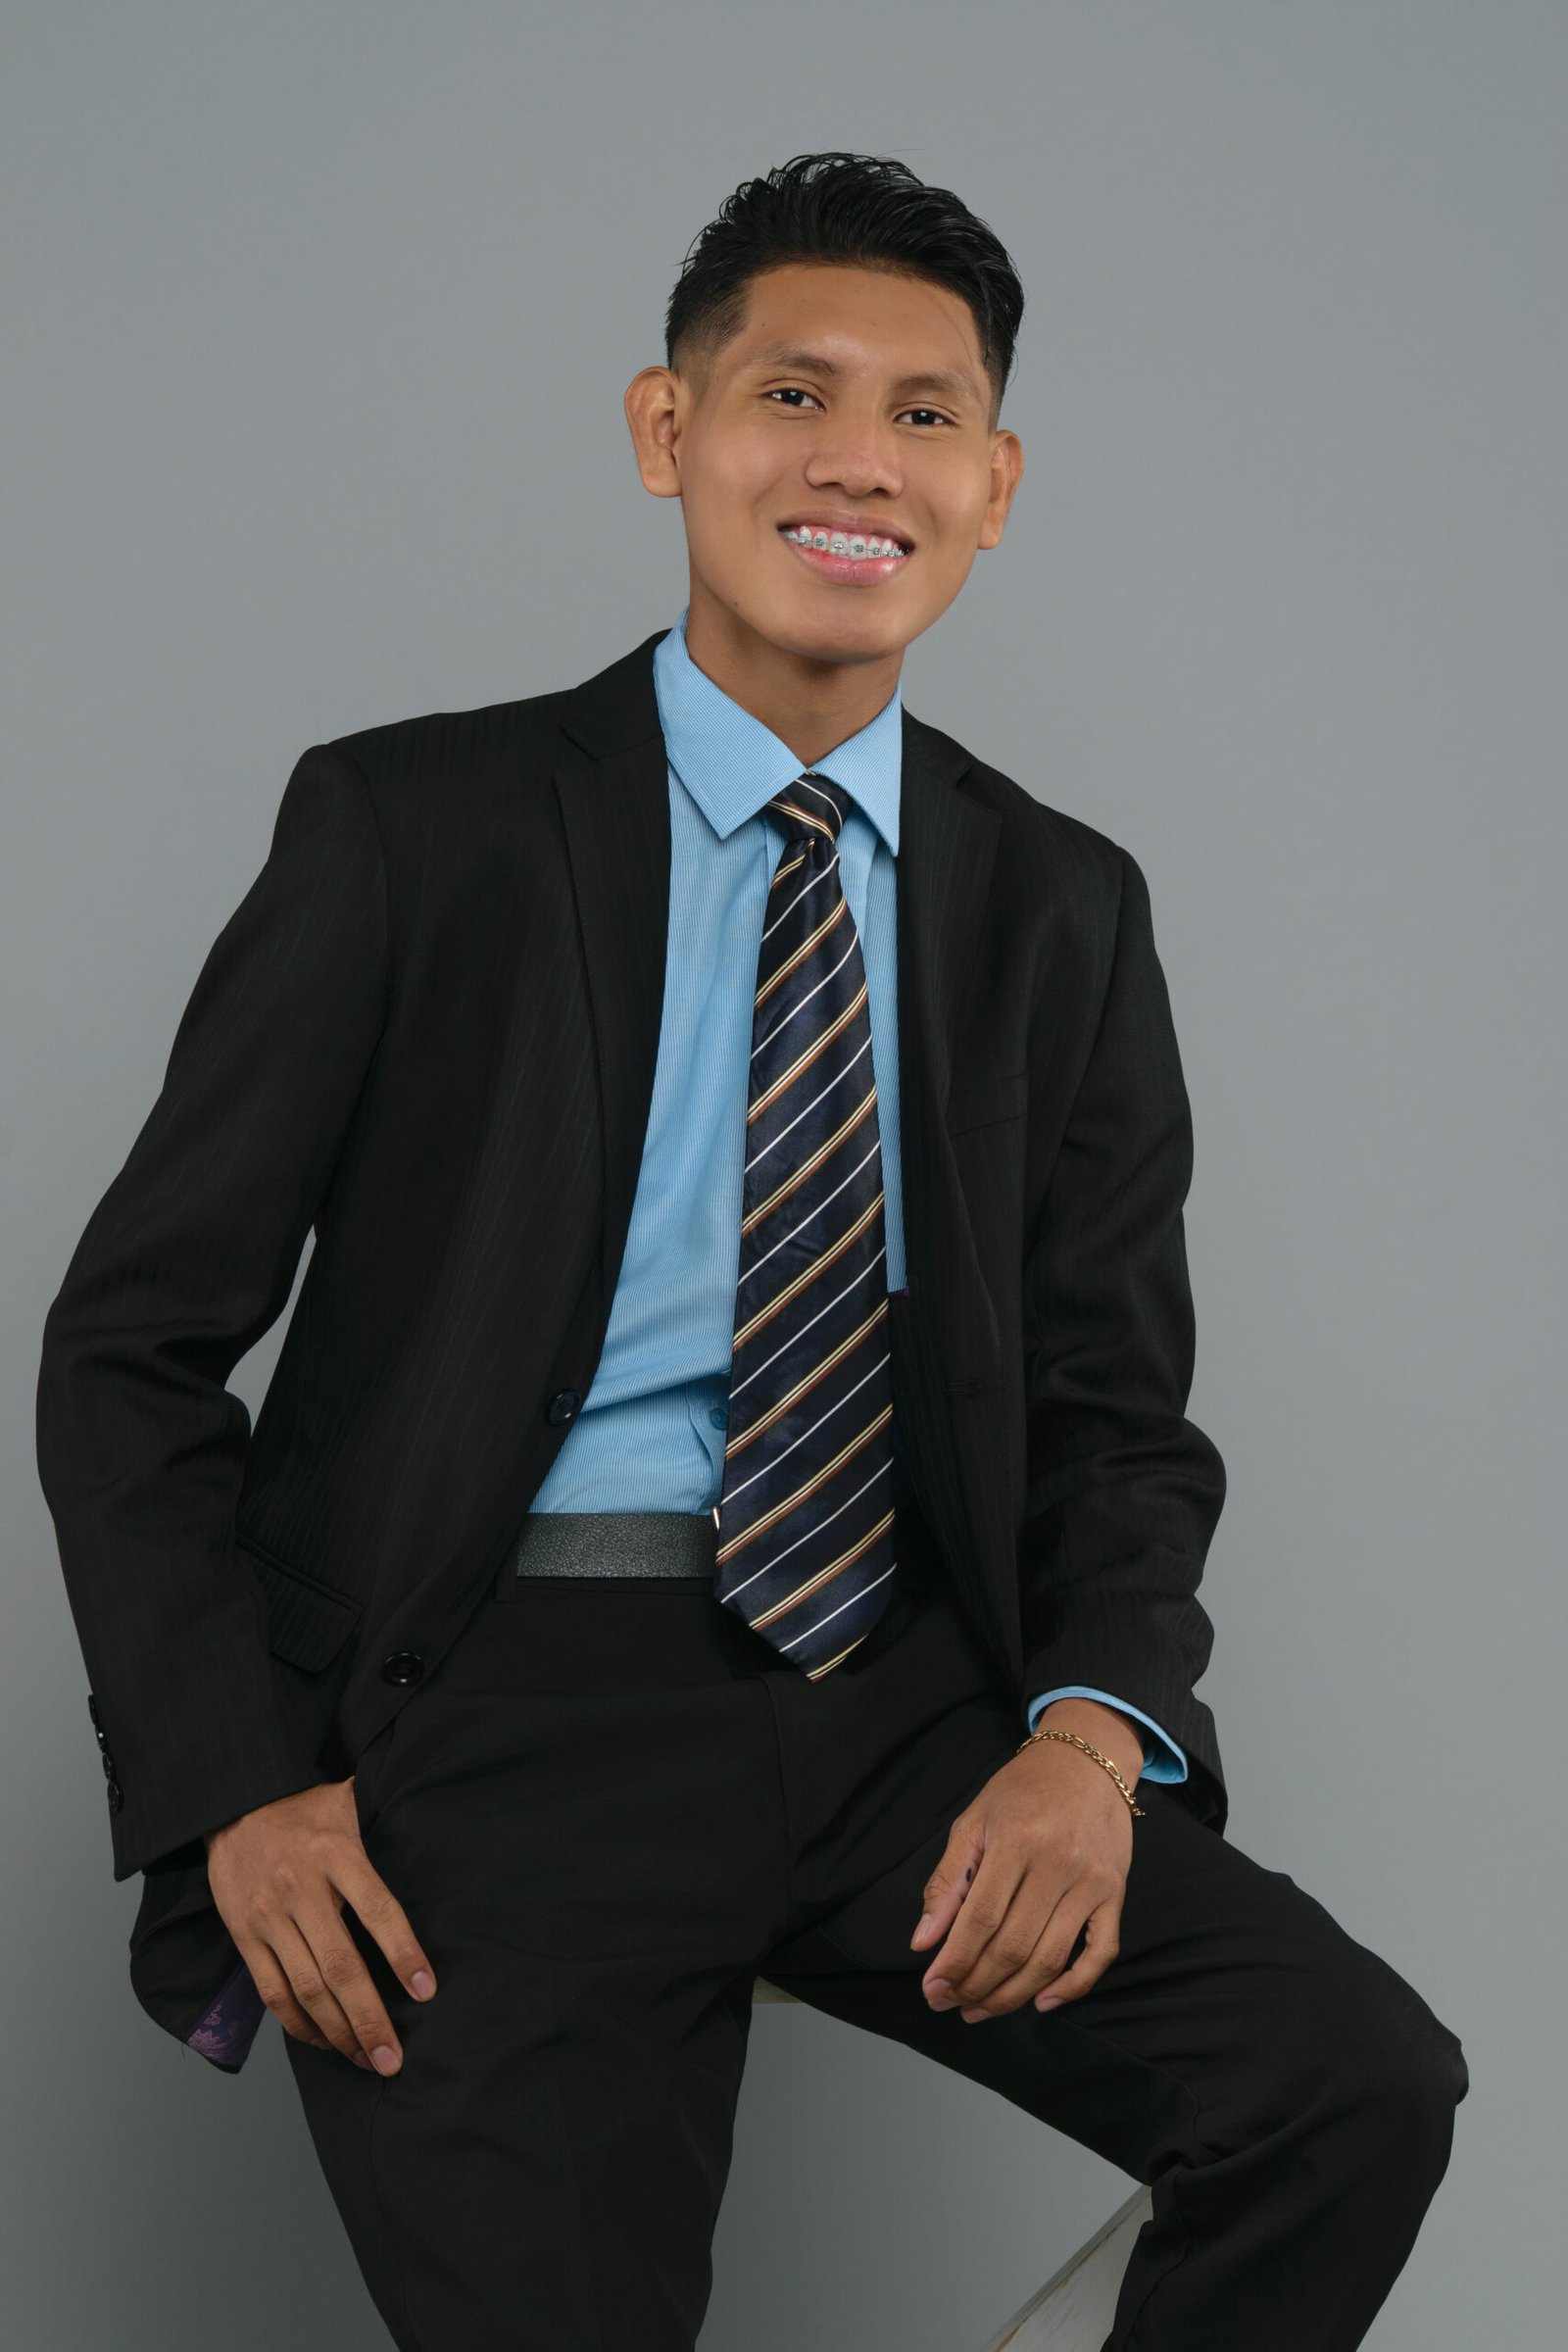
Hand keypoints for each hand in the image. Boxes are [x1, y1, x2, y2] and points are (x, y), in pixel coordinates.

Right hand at [203, 1777, 436, 2071]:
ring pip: (306, 1988)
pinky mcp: (244, 1936)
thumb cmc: (303, 1807)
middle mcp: (302, 1889)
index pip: (378, 1909)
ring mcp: (269, 1916)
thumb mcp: (347, 1799)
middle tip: (393, 2058)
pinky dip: (298, 2024)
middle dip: (369, 2019)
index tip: (425, 1991)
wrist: (233, 1803)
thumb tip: (431, 1816)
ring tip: (366, 2059)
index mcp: (336, 1854)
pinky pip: (272, 1991)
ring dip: (338, 2031)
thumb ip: (384, 1815)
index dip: (403, 1952)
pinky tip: (324, 2041)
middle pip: (340, 1965)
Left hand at [909, 1703, 1138, 2021]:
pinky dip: (1073, 1986)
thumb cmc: (1022, 1790)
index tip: (931, 1988)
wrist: (1086, 1760)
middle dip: (975, 1984)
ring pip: (1050, 1958)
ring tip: (980, 2009)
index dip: (954, 1962)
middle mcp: (1058, 1863)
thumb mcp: (974, 1821)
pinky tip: (1041, 2002)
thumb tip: (923, 1942)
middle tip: (950, 2003)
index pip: (980, 1918)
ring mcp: (1092, 1882)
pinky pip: (1101, 1952)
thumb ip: (947, 1881)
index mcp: (1015, 1840)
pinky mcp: (1115, 1894)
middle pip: (1013, 1945)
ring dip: (1012, 1996)